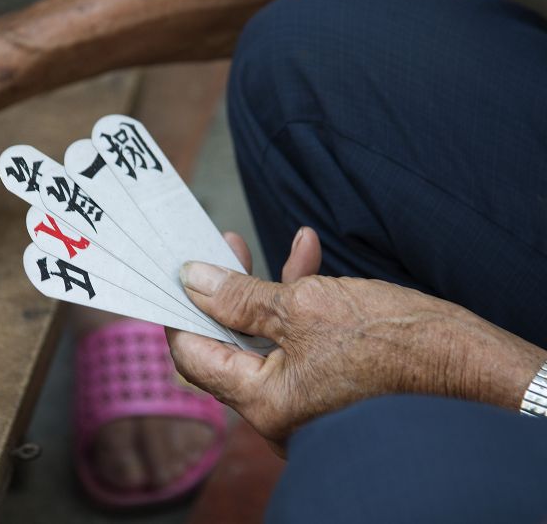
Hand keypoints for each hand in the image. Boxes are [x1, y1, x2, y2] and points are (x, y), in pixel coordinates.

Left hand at [168, 228, 544, 448]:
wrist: (480, 376)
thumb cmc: (400, 346)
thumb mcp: (309, 306)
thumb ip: (242, 296)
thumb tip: (193, 281)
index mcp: (264, 402)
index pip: (194, 356)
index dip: (180, 311)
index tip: (179, 272)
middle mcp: (281, 413)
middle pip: (231, 346)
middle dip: (227, 290)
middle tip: (225, 247)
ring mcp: (310, 404)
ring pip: (271, 339)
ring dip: (271, 289)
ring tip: (279, 245)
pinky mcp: (337, 388)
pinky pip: (305, 344)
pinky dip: (305, 302)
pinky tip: (312, 254)